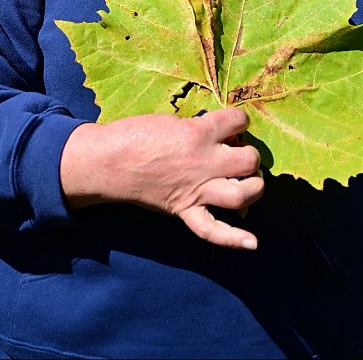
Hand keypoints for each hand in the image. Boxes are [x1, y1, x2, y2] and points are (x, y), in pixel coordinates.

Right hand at [60, 108, 263, 248]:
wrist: (108, 162)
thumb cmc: (135, 134)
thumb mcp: (171, 121)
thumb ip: (197, 130)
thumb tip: (216, 139)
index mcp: (198, 133)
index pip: (237, 121)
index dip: (240, 120)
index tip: (235, 123)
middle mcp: (203, 162)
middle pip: (248, 160)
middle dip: (250, 154)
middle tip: (240, 153)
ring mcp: (196, 189)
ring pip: (241, 194)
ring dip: (253, 188)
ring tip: (250, 181)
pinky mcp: (185, 210)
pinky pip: (212, 230)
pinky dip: (234, 239)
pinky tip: (253, 243)